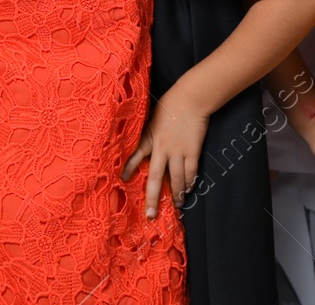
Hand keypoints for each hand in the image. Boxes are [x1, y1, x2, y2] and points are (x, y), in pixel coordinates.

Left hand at [122, 87, 208, 218]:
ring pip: (176, 179)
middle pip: (156, 177)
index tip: (122, 180)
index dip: (129, 168)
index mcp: (150, 139)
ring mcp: (178, 151)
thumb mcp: (152, 119)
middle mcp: (162, 149)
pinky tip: (189, 189)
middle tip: (150, 215)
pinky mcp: (192, 151)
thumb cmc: (169, 105)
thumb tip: (140, 144)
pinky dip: (190, 182)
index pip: (135, 156)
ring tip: (176, 205)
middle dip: (152, 197)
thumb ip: (148, 134)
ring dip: (176, 193)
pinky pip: (191, 171)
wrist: (190, 99)